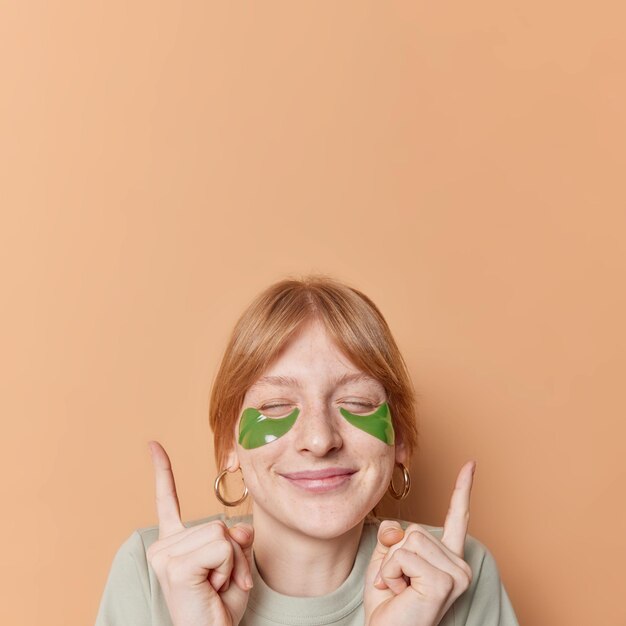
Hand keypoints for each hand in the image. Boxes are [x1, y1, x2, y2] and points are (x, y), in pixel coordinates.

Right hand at [145, 441, 253, 625]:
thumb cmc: (220, 609)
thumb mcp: (235, 565)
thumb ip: (236, 538)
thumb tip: (237, 527)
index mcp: (175, 545)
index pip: (167, 502)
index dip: (162, 472)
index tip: (153, 446)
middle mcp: (164, 548)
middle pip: (219, 523)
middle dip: (234, 553)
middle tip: (222, 583)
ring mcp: (165, 556)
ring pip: (222, 534)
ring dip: (232, 563)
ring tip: (216, 588)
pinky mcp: (175, 566)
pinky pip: (220, 547)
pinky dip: (228, 567)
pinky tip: (212, 588)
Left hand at [364, 461, 475, 625]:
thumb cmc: (388, 604)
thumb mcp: (386, 560)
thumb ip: (393, 537)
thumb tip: (398, 530)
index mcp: (447, 559)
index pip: (457, 517)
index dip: (463, 489)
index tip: (470, 464)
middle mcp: (458, 565)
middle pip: (415, 529)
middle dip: (394, 554)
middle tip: (399, 583)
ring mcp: (455, 574)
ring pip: (408, 540)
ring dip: (392, 565)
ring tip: (400, 589)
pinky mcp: (444, 582)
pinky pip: (402, 555)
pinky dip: (390, 573)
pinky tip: (400, 593)